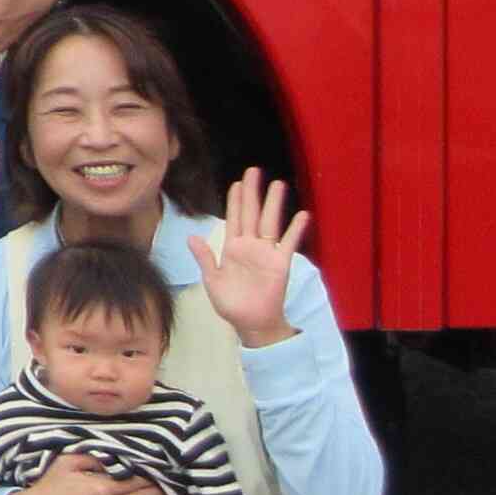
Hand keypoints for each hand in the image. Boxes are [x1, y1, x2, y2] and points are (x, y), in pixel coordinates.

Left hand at [189, 168, 309, 347]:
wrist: (251, 323)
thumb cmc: (231, 304)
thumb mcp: (212, 280)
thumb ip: (205, 258)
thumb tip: (193, 236)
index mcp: (232, 248)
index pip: (234, 218)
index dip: (235, 200)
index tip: (237, 182)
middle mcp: (250, 246)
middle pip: (252, 214)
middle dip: (252, 193)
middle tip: (254, 171)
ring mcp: (266, 253)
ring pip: (270, 222)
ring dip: (274, 204)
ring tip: (278, 184)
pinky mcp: (280, 264)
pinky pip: (288, 243)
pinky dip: (295, 229)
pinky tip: (302, 215)